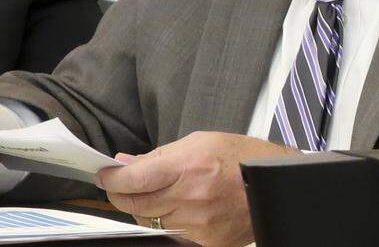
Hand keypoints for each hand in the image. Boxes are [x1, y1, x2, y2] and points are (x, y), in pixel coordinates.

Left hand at [95, 132, 298, 246]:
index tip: (103, 175)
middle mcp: (190, 198)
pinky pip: (172, 234)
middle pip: (136, 205)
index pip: (134, 180)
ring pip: (150, 222)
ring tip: (149, 194)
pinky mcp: (206, 242)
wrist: (274, 184)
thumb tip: (127, 163)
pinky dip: (165, 222)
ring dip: (142, 209)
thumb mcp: (199, 142)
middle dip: (120, 195)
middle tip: (116, 186)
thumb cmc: (241, 157)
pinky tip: (171, 209)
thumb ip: (160, 155)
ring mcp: (198, 224)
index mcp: (187, 167)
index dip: (111, 179)